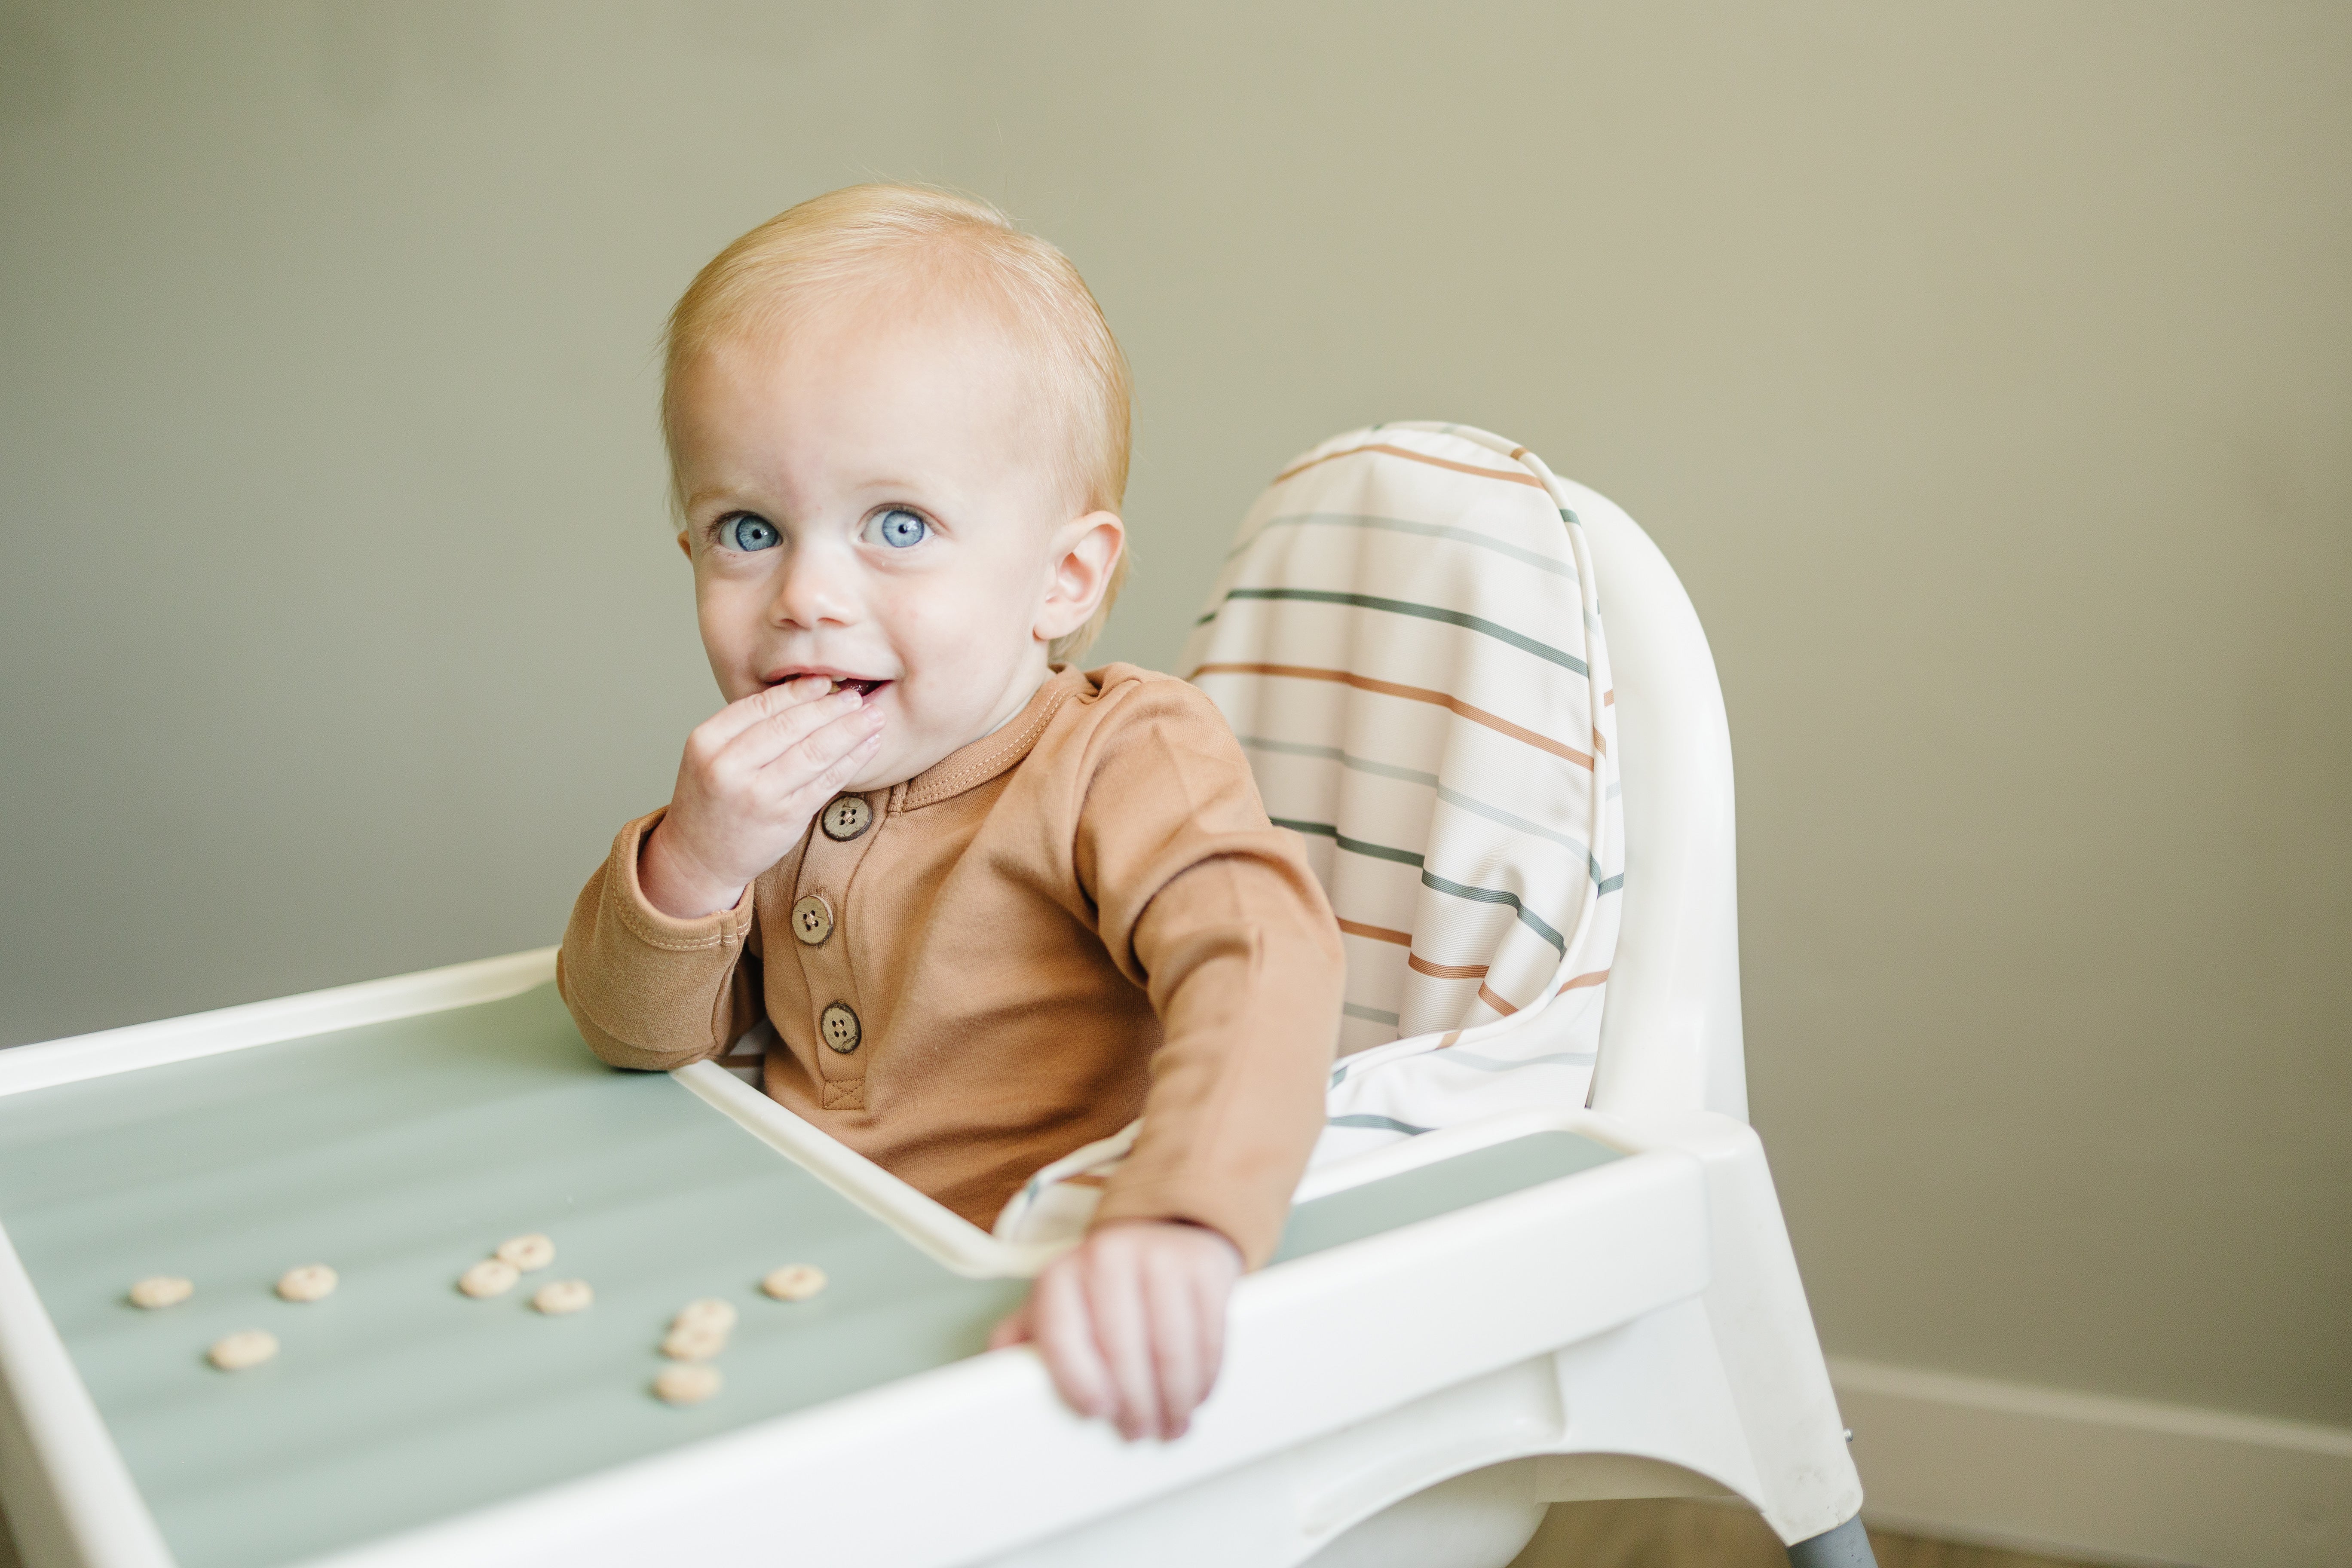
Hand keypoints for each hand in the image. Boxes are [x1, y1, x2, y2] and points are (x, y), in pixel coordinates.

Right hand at [638, 676, 883, 917]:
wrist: (698, 857)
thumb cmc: (710, 800)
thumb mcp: (708, 755)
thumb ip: (744, 727)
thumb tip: (803, 692)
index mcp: (707, 742)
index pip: (761, 706)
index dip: (798, 691)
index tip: (825, 681)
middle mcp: (730, 767)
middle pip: (791, 726)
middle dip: (830, 708)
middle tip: (856, 696)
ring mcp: (760, 795)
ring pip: (814, 752)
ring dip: (849, 731)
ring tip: (873, 717)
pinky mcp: (786, 818)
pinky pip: (826, 782)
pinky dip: (851, 761)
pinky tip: (867, 747)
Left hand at [989, 1219, 1242, 1440]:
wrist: (1165, 1230)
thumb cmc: (1107, 1281)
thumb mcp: (1060, 1299)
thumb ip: (1026, 1333)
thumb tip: (995, 1367)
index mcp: (1064, 1273)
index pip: (1063, 1335)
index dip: (1080, 1382)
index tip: (1097, 1413)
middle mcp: (1109, 1257)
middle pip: (1123, 1350)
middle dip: (1135, 1404)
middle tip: (1140, 1430)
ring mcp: (1161, 1258)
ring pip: (1170, 1349)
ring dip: (1174, 1399)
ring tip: (1171, 1422)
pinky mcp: (1204, 1268)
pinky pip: (1209, 1336)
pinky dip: (1204, 1376)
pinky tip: (1196, 1394)